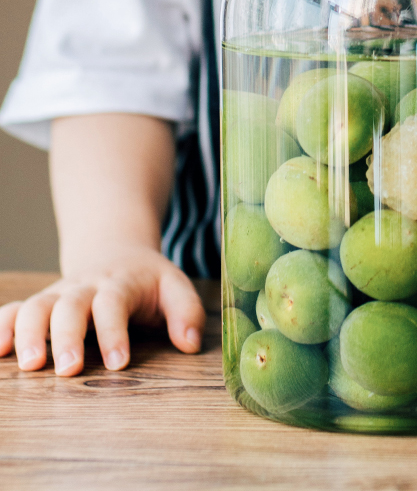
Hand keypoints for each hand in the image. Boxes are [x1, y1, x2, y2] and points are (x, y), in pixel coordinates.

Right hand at [0, 246, 204, 376]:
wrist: (117, 253)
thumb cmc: (149, 280)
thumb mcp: (175, 287)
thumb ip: (187, 312)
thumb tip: (190, 344)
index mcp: (120, 284)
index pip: (114, 304)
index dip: (114, 333)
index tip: (118, 364)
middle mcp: (85, 288)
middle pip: (70, 306)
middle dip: (67, 337)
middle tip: (68, 370)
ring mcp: (60, 294)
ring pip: (37, 306)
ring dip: (29, 333)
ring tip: (29, 366)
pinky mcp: (42, 304)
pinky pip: (14, 310)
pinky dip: (2, 326)